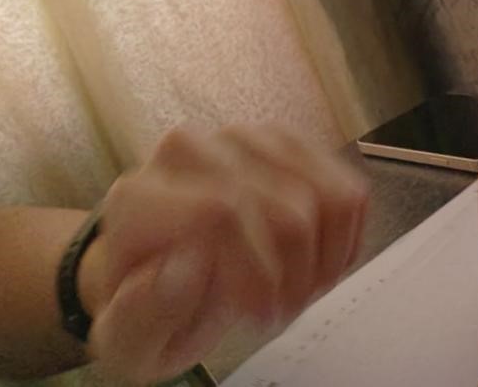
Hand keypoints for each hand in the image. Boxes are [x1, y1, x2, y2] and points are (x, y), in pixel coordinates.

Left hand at [79, 125, 368, 382]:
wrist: (164, 274)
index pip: (221, 213)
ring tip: (302, 292)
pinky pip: (344, 186)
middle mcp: (188, 151)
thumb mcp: (131, 338)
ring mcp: (241, 139)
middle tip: (286, 312)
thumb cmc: (149, 310)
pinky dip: (345, 237)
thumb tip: (187, 267)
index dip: (259, 270)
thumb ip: (143, 313)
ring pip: (322, 192)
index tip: (264, 316)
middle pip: (284, 206)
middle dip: (299, 273)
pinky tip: (319, 267)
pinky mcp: (284, 142)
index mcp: (139, 198)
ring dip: (326, 257)